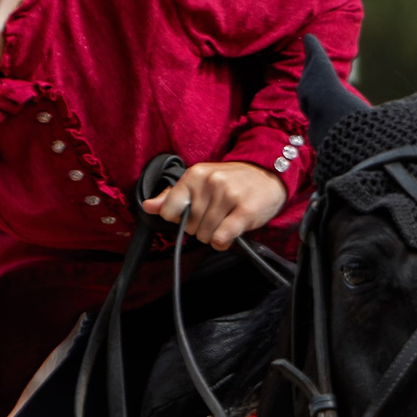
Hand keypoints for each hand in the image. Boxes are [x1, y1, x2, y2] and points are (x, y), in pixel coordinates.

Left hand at [139, 161, 286, 250]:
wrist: (269, 174)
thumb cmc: (233, 181)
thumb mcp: (200, 182)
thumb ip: (173, 195)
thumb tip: (147, 206)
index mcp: (195, 174)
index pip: (169, 210)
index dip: (180, 220)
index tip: (193, 214)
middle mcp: (210, 182)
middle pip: (189, 226)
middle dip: (200, 228)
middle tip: (216, 216)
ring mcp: (228, 195)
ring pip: (205, 235)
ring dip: (214, 235)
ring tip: (225, 222)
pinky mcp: (245, 210)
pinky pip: (221, 238)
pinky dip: (222, 242)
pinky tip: (229, 234)